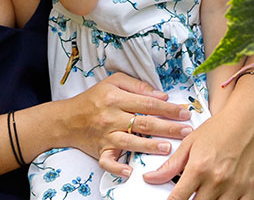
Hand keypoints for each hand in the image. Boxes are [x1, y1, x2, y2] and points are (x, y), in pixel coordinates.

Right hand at [60, 73, 191, 177]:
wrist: (67, 119)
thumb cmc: (93, 99)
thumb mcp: (112, 82)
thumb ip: (136, 86)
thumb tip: (161, 95)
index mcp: (115, 98)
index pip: (147, 103)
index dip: (168, 108)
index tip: (184, 112)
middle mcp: (111, 117)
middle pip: (143, 122)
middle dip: (167, 127)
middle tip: (186, 131)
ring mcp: (106, 136)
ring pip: (131, 142)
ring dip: (150, 146)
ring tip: (168, 148)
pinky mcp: (101, 151)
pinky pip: (108, 161)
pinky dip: (118, 167)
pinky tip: (130, 171)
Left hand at [142, 99, 253, 199]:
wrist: (250, 118)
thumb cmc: (220, 127)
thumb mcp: (190, 142)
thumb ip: (171, 165)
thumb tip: (150, 178)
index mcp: (198, 168)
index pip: (179, 198)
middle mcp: (216, 180)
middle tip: (188, 196)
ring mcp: (235, 187)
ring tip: (203, 196)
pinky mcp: (251, 189)